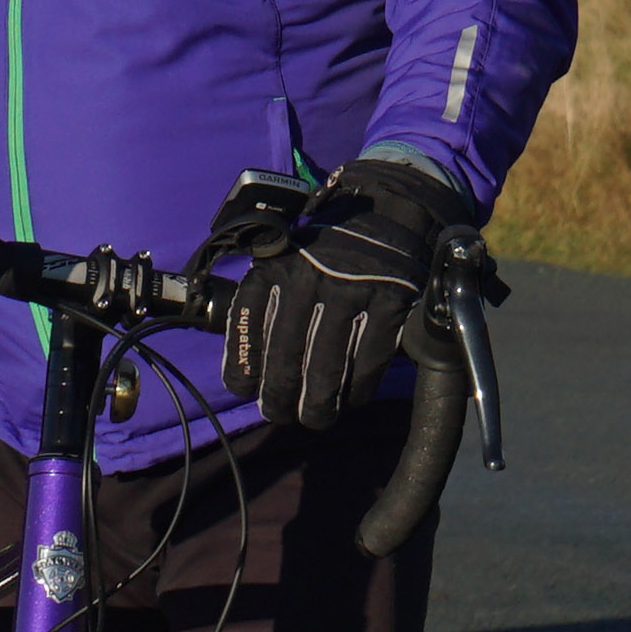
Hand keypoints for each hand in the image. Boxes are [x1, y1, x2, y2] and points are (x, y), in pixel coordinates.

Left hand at [224, 152, 469, 431]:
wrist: (385, 214)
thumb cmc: (325, 249)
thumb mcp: (282, 258)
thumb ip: (264, 301)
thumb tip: (245, 362)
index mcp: (273, 269)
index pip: (247, 327)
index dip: (242, 366)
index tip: (245, 389)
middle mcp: (307, 281)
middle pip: (286, 357)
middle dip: (280, 396)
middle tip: (281, 414)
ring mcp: (350, 292)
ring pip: (327, 366)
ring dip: (319, 402)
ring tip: (316, 418)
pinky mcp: (388, 302)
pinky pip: (369, 358)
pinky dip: (360, 386)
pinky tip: (353, 398)